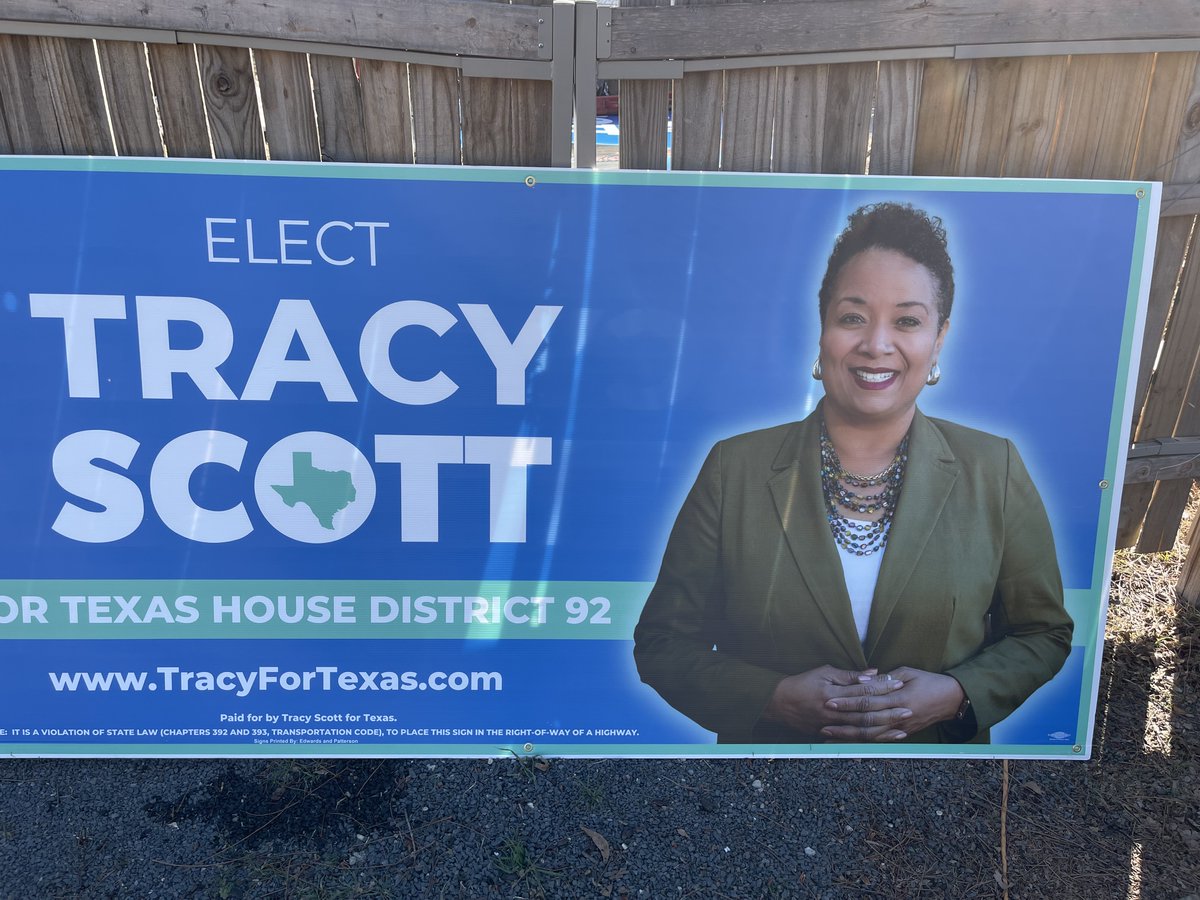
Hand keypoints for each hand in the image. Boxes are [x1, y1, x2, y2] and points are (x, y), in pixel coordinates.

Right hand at [764, 666, 912, 740]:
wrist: (777, 703)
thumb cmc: (801, 683)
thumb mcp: (823, 672)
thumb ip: (848, 675)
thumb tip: (872, 673)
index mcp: (832, 693)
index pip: (862, 690)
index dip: (881, 687)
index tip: (898, 683)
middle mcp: (833, 712)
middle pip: (865, 712)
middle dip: (888, 711)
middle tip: (909, 710)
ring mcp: (831, 726)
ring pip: (861, 730)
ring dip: (883, 730)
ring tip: (903, 729)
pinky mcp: (829, 735)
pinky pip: (853, 740)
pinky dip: (870, 740)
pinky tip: (883, 740)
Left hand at [821, 666, 964, 741]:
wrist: (952, 699)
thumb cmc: (929, 681)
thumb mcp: (908, 672)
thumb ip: (885, 679)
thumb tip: (864, 680)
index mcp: (899, 698)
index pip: (868, 701)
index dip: (848, 702)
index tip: (830, 701)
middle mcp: (899, 716)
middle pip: (867, 721)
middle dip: (844, 722)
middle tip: (823, 722)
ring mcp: (902, 728)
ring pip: (872, 735)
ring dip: (850, 736)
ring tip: (831, 735)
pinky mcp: (904, 734)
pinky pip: (881, 740)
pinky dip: (864, 742)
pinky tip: (850, 742)